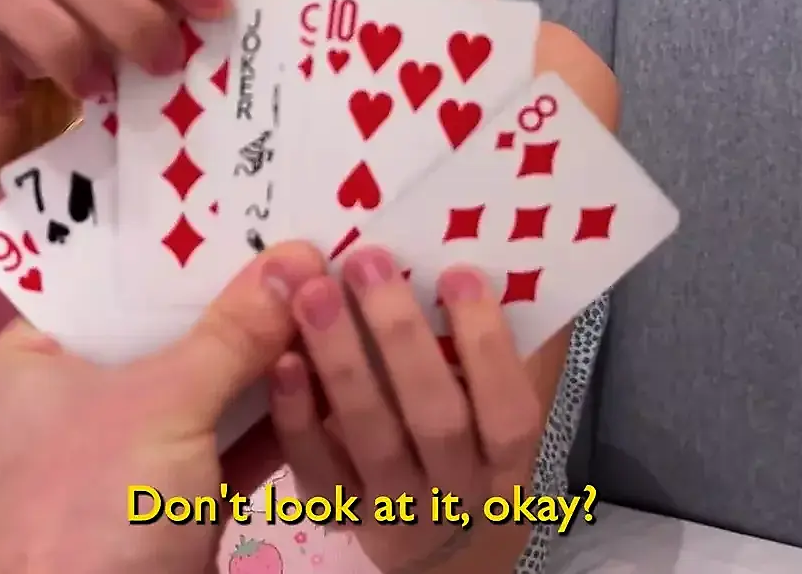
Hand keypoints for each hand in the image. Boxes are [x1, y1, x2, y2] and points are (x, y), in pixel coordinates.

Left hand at [0, 243, 323, 573]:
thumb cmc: (93, 509)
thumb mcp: (163, 405)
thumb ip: (231, 330)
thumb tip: (300, 256)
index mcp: (33, 362)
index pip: (110, 278)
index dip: (183, 240)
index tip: (253, 199)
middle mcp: (71, 402)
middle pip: (165, 330)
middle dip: (237, 296)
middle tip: (311, 237)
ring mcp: (123, 459)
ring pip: (203, 388)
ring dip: (266, 355)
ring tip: (338, 291)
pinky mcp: (171, 507)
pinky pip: (227, 444)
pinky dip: (274, 416)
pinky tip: (335, 371)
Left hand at [271, 247, 544, 572]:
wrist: (422, 539)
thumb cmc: (464, 441)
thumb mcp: (493, 405)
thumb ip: (504, 346)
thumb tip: (517, 265)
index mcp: (504, 460)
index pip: (508, 409)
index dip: (488, 344)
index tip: (457, 273)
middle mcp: (456, 492)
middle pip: (437, 420)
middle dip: (402, 337)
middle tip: (367, 262)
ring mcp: (396, 511)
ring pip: (376, 442)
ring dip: (345, 364)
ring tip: (315, 296)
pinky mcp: (339, 518)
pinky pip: (322, 476)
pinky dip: (301, 420)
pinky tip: (284, 365)